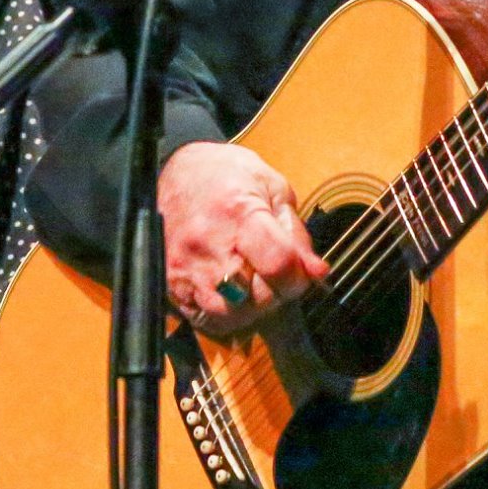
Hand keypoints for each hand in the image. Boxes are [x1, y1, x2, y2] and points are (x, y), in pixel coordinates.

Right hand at [159, 142, 327, 335]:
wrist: (180, 171)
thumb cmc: (229, 175)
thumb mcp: (274, 189)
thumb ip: (297, 235)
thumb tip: (318, 273)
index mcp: (238, 213)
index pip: (278, 265)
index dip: (298, 276)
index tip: (298, 271)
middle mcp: (207, 243)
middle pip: (257, 297)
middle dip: (277, 292)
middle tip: (274, 274)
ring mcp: (185, 266)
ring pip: (230, 315)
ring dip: (250, 308)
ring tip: (252, 283)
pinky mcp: (169, 281)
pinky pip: (204, 317)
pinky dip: (223, 313)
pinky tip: (230, 292)